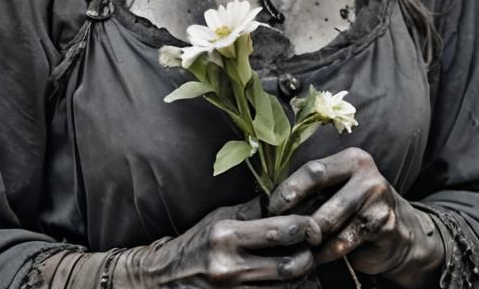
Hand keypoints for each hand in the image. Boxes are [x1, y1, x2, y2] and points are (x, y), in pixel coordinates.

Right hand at [126, 197, 322, 287]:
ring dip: (304, 279)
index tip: (315, 224)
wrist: (163, 280)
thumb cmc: (196, 243)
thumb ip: (251, 212)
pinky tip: (294, 284)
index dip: (305, 228)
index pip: (279, 231)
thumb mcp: (218, 219)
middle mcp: (229, 266)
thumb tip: (285, 197)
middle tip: (315, 248)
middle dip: (309, 257)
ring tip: (308, 266)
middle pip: (289, 265)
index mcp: (226, 236)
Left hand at [267, 148, 443, 288]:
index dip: (290, 189)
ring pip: (330, 223)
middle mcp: (367, 176)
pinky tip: (316, 256)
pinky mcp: (382, 227)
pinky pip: (342, 244)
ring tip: (296, 245)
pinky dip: (325, 253)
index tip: (272, 207)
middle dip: (299, 217)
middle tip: (282, 231)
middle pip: (322, 196)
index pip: (313, 170)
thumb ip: (314, 192)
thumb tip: (273, 204)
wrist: (400, 233)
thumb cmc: (357, 208)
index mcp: (352, 159)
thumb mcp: (338, 190)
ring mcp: (377, 202)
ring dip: (310, 239)